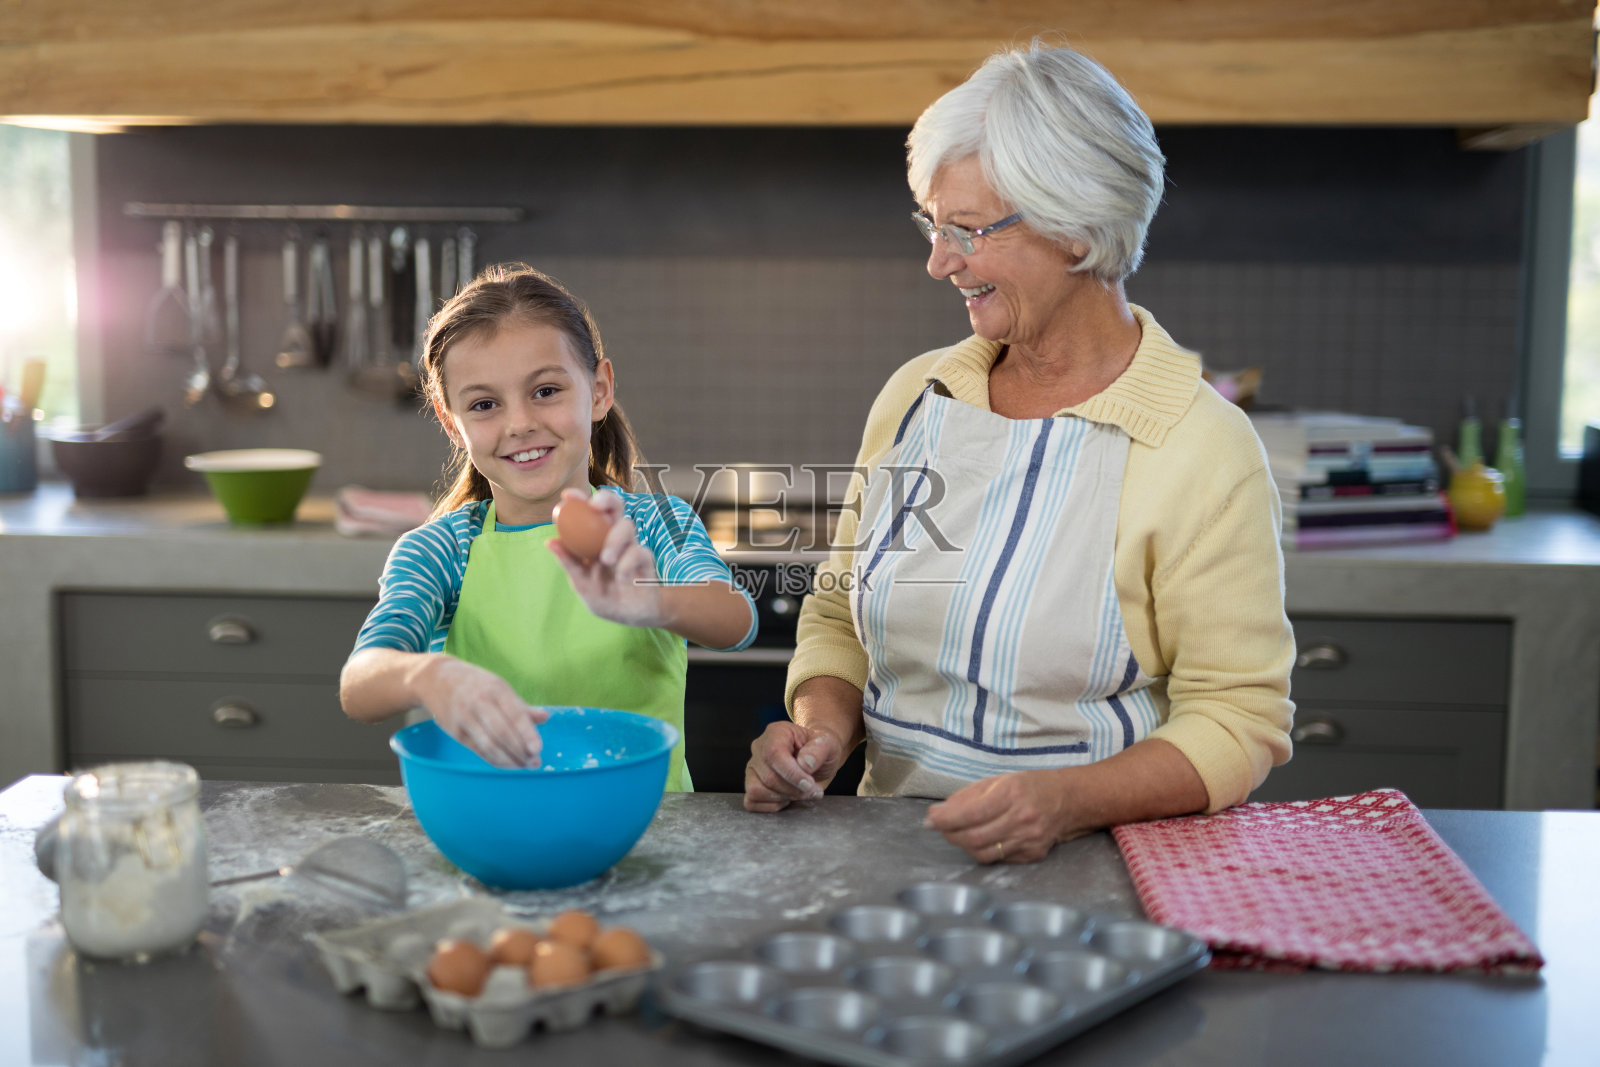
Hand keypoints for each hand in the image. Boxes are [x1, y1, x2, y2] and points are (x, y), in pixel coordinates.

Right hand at [409, 655, 548, 767]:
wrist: (434, 678)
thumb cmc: (475, 684)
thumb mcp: (498, 686)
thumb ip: (521, 706)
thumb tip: (545, 718)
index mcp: (496, 689)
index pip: (515, 714)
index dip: (527, 734)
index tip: (538, 749)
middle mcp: (480, 703)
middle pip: (502, 732)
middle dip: (520, 751)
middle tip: (535, 763)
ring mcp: (465, 717)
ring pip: (489, 745)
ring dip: (508, 760)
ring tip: (524, 767)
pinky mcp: (455, 731)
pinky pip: (477, 750)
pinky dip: (493, 760)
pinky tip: (506, 764)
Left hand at [548, 488, 665, 627]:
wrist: (631, 616)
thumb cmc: (604, 597)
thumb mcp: (581, 583)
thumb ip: (569, 563)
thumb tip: (550, 542)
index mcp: (595, 539)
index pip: (589, 512)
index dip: (580, 499)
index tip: (567, 496)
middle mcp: (614, 537)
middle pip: (615, 506)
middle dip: (606, 499)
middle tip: (594, 506)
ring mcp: (632, 546)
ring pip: (627, 525)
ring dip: (615, 539)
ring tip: (606, 559)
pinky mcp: (646, 559)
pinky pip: (639, 551)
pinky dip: (627, 563)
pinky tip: (621, 578)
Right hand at [743, 721, 845, 811]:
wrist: (816, 759)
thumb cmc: (820, 750)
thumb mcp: (829, 744)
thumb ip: (819, 750)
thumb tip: (805, 763)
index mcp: (776, 732)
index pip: (774, 754)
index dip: (791, 774)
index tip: (809, 784)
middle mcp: (759, 748)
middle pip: (768, 776)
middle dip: (794, 790)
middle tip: (814, 790)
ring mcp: (753, 768)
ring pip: (756, 790)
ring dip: (783, 798)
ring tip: (801, 793)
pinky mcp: (751, 784)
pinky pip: (752, 801)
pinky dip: (772, 805)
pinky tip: (788, 797)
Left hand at [924, 770, 1073, 863]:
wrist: (1067, 800)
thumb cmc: (1028, 787)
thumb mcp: (998, 781)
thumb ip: (967, 797)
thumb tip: (937, 813)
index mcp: (1011, 794)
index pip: (971, 813)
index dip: (946, 819)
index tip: (930, 820)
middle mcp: (1022, 818)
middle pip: (975, 837)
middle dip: (950, 834)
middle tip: (940, 828)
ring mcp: (1029, 839)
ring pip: (984, 853)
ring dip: (963, 845)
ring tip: (957, 834)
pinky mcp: (1033, 854)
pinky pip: (998, 859)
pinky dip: (982, 851)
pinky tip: (980, 840)